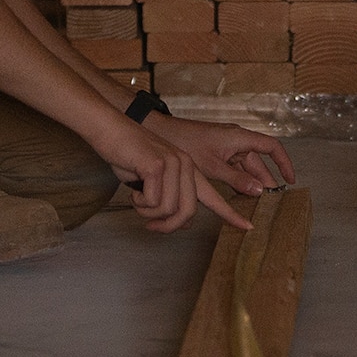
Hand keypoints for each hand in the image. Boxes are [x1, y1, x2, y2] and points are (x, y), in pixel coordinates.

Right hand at [94, 118, 252, 232]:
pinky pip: (151, 201)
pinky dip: (138, 202)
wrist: (109, 130)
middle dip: (167, 226)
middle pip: (187, 213)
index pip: (214, 196)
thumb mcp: (151, 180)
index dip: (230, 213)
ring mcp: (173, 163)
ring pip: (167, 210)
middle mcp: (186, 165)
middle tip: (150, 225)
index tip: (247, 227)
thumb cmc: (126, 155)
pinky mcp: (158, 164)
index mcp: (188, 169)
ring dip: (146, 211)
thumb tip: (185, 221)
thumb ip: (170, 197)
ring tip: (137, 198)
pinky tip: (133, 188)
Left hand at [149, 115, 295, 196]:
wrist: (162, 133)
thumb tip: (259, 190)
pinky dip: (239, 181)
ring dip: (252, 183)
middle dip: (266, 181)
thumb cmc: (186, 143)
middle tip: (271, 203)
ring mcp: (227, 147)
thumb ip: (237, 179)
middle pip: (260, 162)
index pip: (272, 147)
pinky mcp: (218, 153)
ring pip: (246, 167)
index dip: (284, 163)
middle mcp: (237, 140)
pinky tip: (239, 196)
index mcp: (240, 138)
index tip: (290, 180)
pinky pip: (235, 168)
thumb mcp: (213, 166)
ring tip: (258, 204)